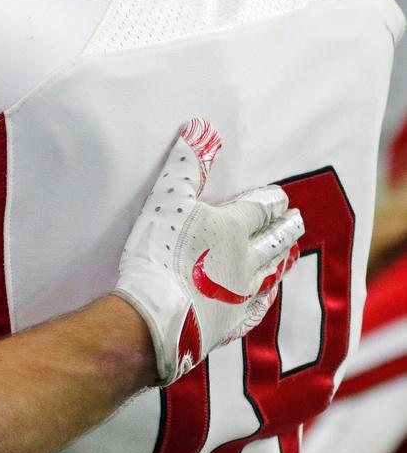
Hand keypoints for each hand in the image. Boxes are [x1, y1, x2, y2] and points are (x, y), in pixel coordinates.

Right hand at [113, 118, 303, 384]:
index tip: (280, 197)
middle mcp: (246, 259)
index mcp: (231, 227)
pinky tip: (269, 293)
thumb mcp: (165, 200)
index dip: (270, 201)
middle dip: (286, 227)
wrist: (155, 315)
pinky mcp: (232, 322)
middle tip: (297, 219)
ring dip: (282, 258)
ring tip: (289, 251)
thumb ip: (185, 166)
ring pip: (271, 272)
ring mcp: (242, 293)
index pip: (260, 209)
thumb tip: (201, 130)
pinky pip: (259, 306)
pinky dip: (268, 295)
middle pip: (273, 239)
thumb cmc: (157, 252)